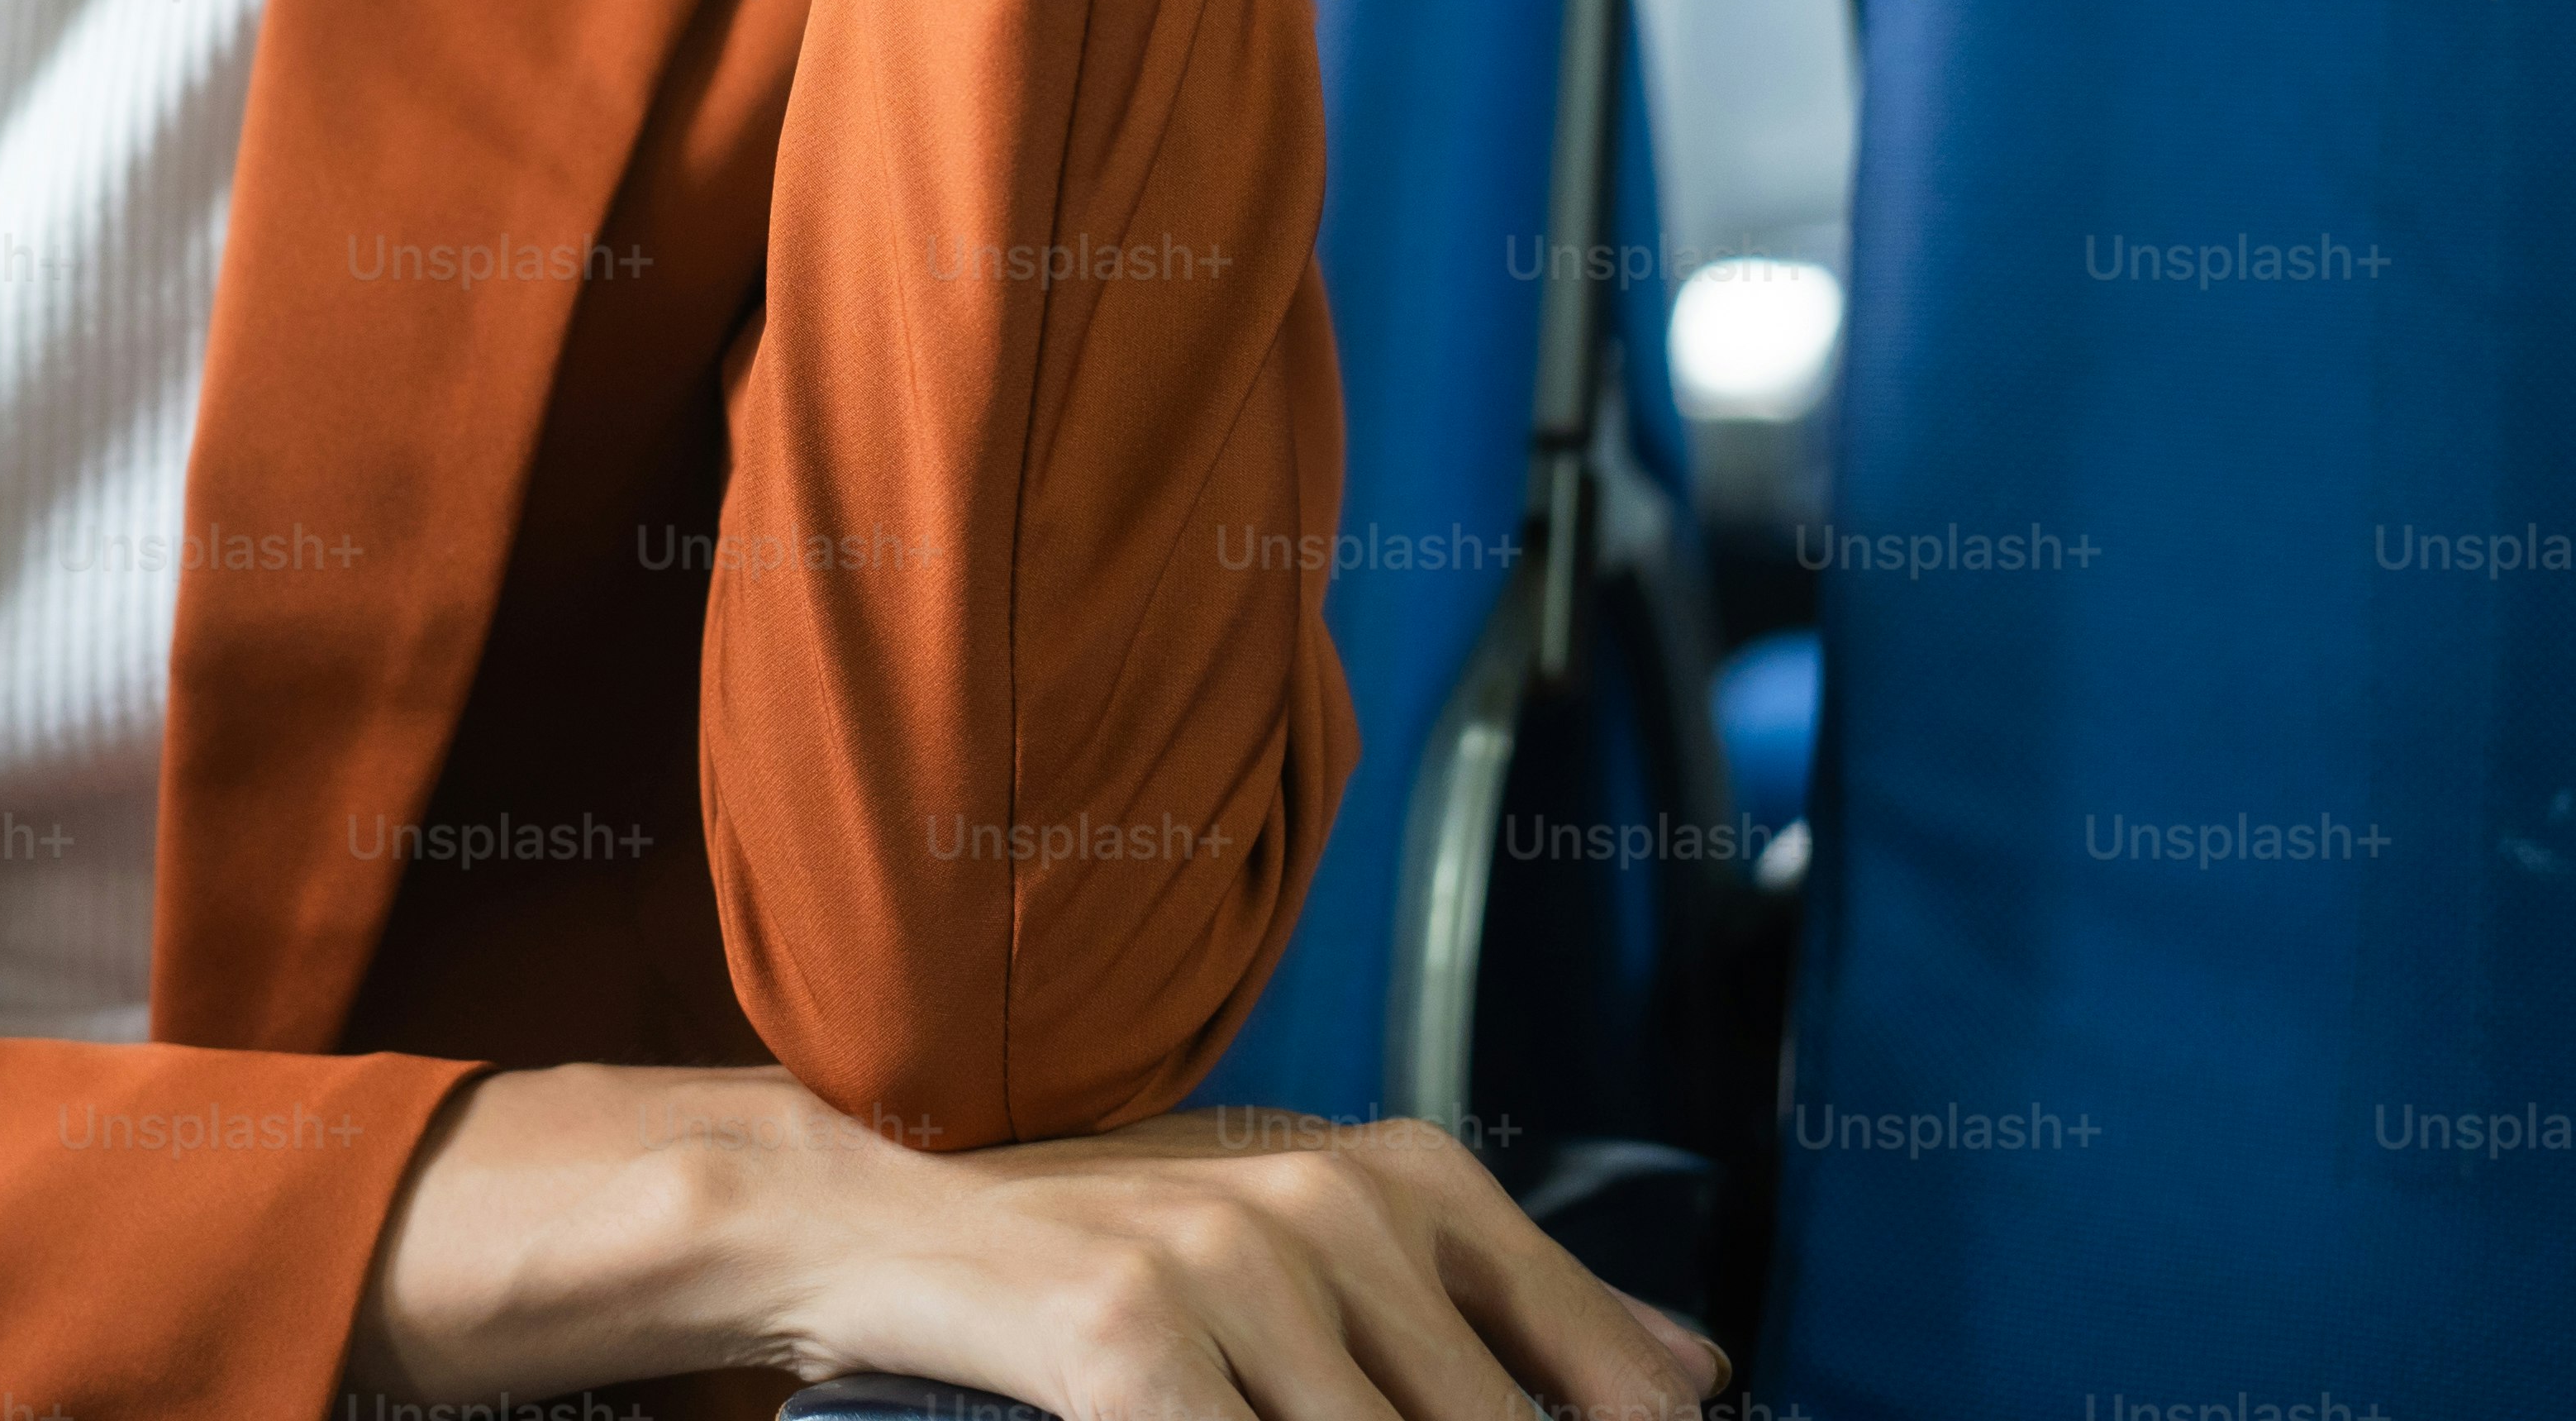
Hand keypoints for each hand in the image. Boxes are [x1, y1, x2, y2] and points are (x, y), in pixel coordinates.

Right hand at [350, 1063, 1723, 1420]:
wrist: (877, 1211)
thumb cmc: (1110, 1239)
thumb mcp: (1318, 1236)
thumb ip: (1507, 1303)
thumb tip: (1698, 1376)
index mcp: (1407, 1179)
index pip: (1592, 1373)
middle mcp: (1337, 1207)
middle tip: (1332, 1412)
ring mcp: (1237, 1273)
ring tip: (1263, 1414)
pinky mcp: (1135, 1347)